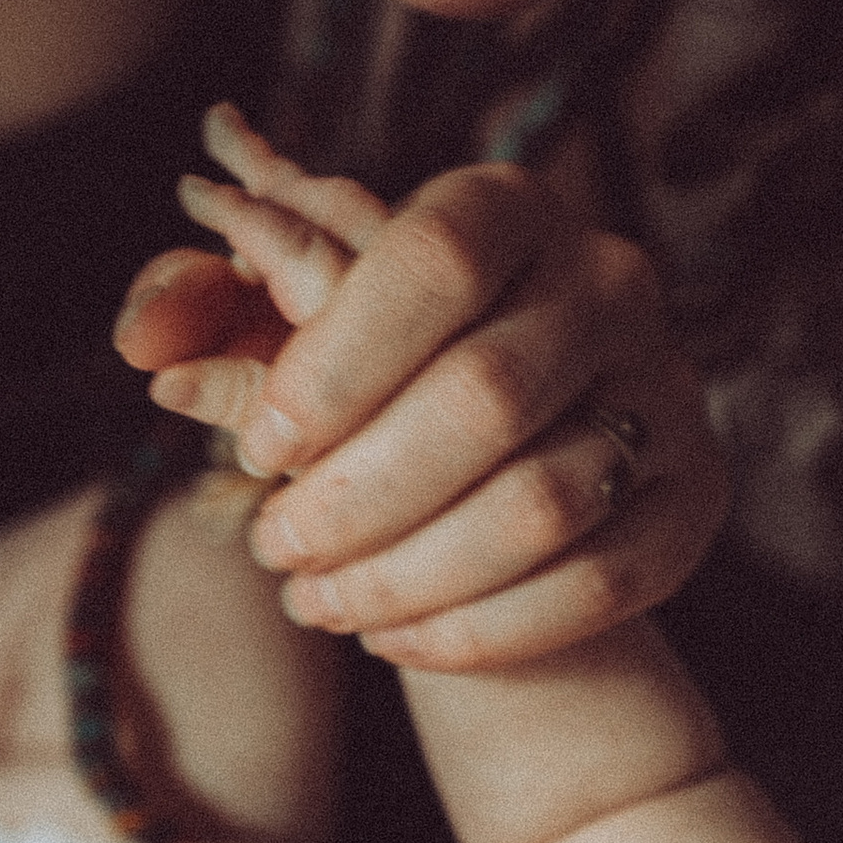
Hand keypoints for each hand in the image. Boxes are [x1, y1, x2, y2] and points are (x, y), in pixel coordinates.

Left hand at [115, 109, 728, 669]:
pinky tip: (396, 638)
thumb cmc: (362, 384)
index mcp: (504, 204)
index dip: (337, 364)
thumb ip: (195, 310)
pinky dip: (483, 628)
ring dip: (410, 575)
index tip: (260, 449)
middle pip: (488, 394)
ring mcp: (669, 386)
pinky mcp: (695, 493)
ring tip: (317, 601)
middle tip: (275, 548)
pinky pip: (600, 580)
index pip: (433, 259)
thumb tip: (147, 344)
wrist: (491, 476)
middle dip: (359, 497)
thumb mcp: (272, 331)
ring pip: (544, 502)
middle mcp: (610, 278)